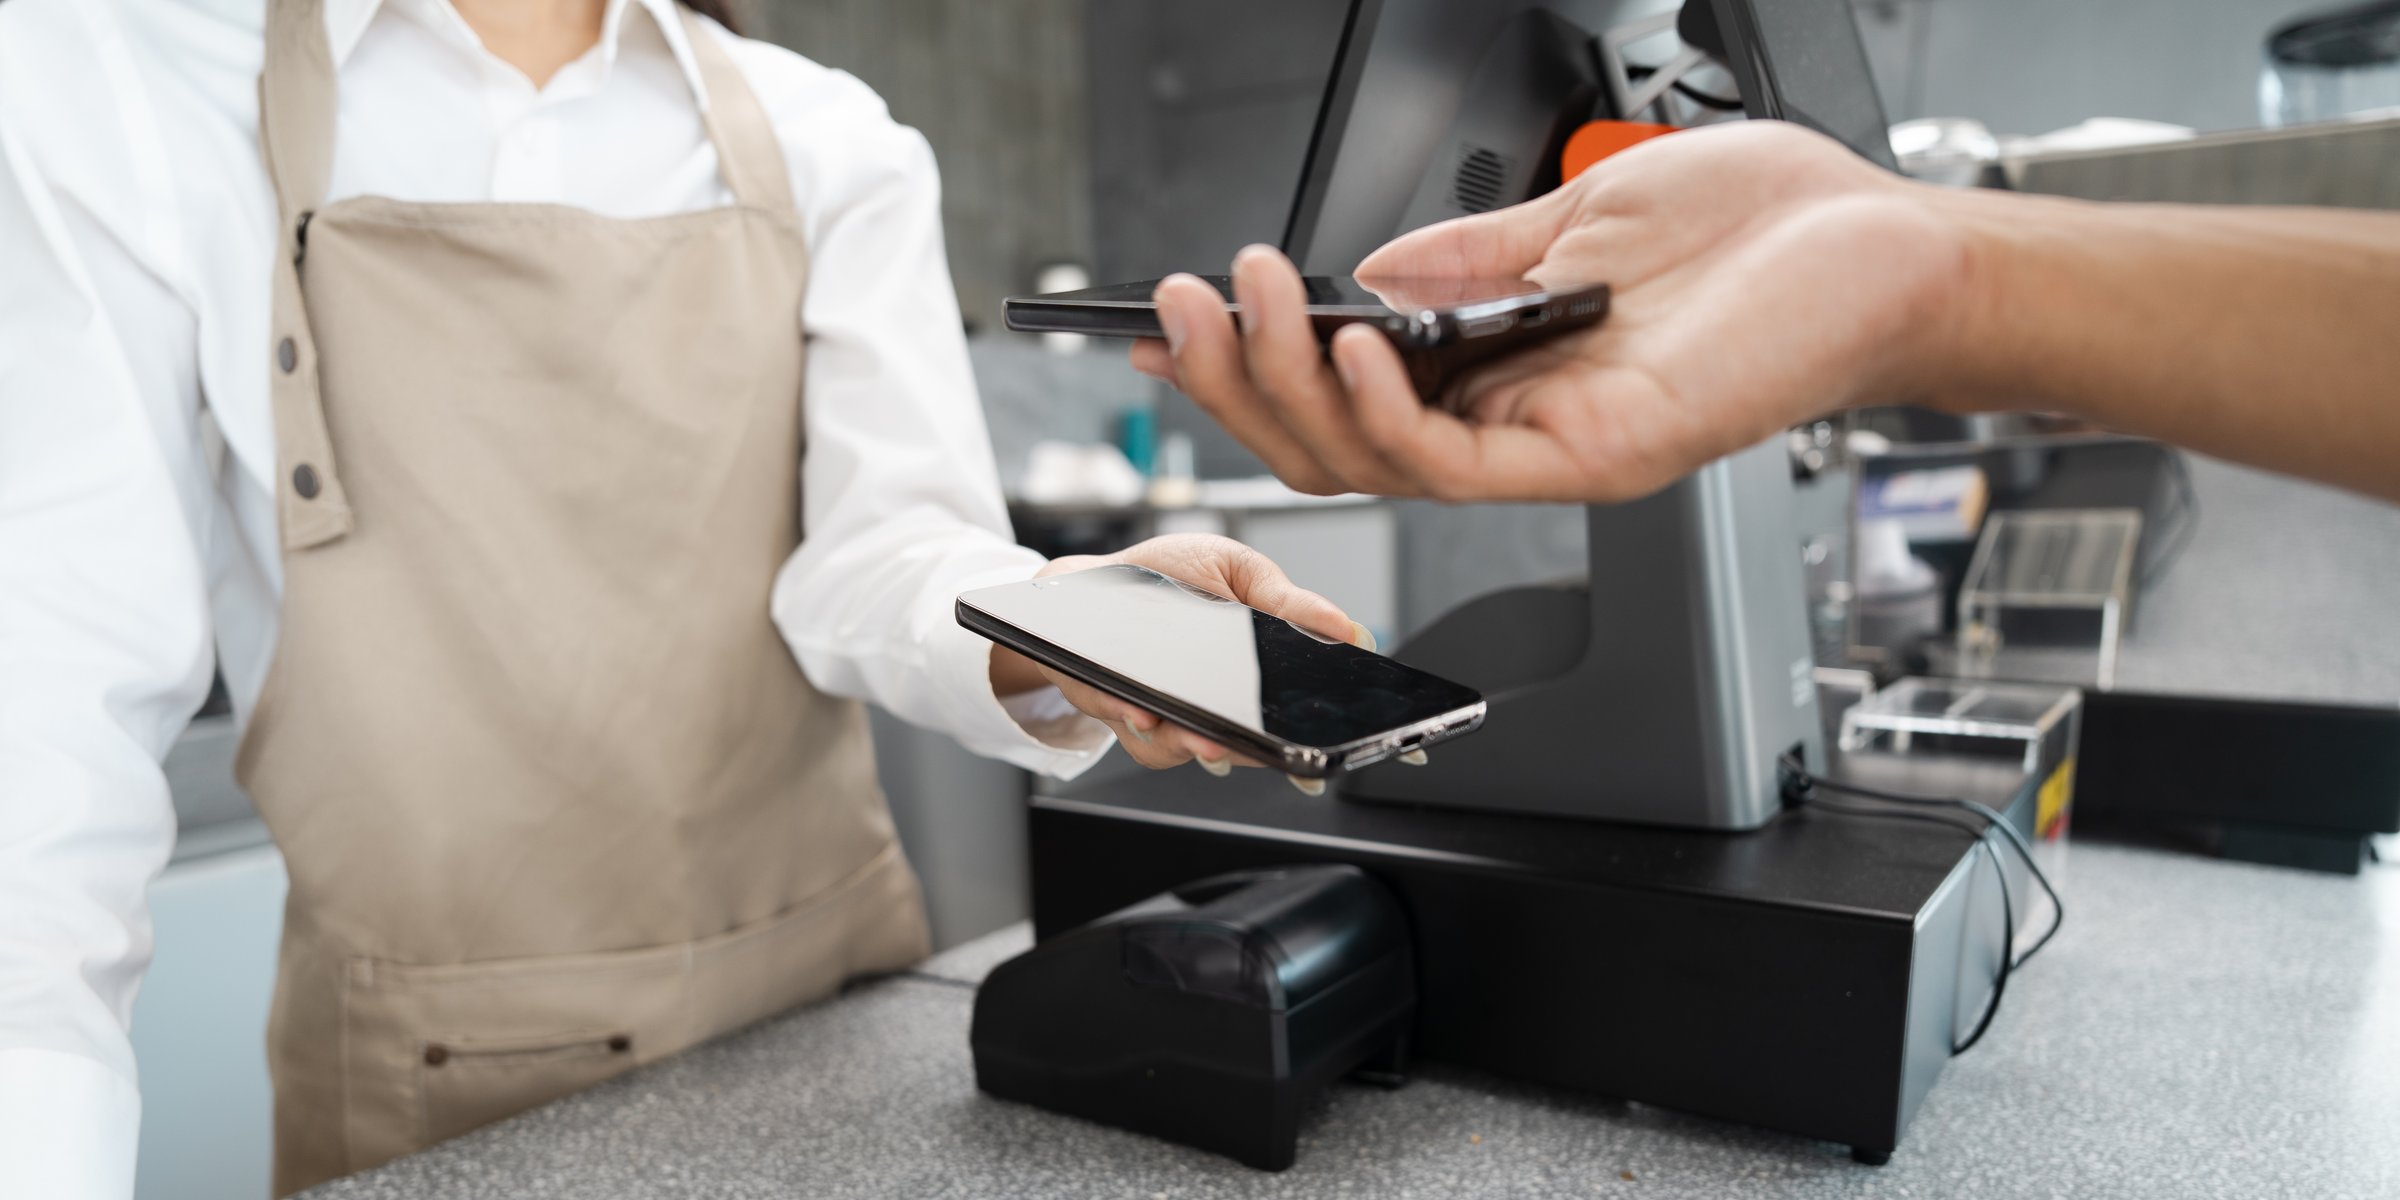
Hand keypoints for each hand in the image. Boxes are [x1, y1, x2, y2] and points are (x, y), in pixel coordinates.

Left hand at [989, 534, 1369, 783]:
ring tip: (1186, 727)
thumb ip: (1284, 599)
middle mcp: (1212, 706)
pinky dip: (1134, 719)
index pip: (1283, 718)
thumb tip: (1347, 627)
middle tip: (1238, 741)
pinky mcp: (1125, 719)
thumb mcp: (1232, 569)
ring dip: (1186, 740)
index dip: (1302, 743)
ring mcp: (1170, 719)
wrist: (1086, 584)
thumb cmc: (1162, 575)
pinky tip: (1136, 706)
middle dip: (1240, 747)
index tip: (1312, 757)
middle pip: (1239, 745)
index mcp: (1246, 671)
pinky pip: (1133, 732)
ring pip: (1185, 748)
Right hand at [1130, 121, 1972, 502]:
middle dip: (1240, 380)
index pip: (1343, 394)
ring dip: (1289, 387)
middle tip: (1180, 308)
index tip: (1176, 320)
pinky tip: (1355, 344)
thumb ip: (1464, 256)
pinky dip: (1388, 409)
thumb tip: (1366, 271)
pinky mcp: (1596, 455)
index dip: (1249, 366)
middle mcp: (1515, 423)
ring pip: (1373, 463)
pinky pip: (1457, 464)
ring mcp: (1552, 448)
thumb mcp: (1580, 218)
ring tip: (1249, 305)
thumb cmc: (1765, 229)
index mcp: (1500, 368)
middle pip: (1333, 443)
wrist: (1887, 242)